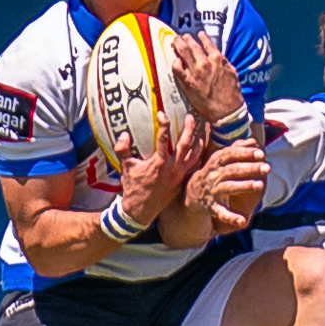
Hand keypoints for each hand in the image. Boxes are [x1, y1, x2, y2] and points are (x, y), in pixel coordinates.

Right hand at [113, 112, 204, 228]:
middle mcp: (173, 168)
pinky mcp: (182, 181)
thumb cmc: (133, 188)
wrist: (140, 211)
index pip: (164, 138)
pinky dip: (198, 156)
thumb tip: (124, 135)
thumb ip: (123, 150)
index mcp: (159, 163)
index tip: (162, 114)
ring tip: (201, 130)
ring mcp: (179, 175)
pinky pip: (194, 166)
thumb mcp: (126, 168)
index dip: (164, 124)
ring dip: (198, 141)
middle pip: (186, 144)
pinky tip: (199, 149)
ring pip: (194, 155)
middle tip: (190, 116)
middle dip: (189, 128)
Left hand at [171, 31, 244, 122]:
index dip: (201, 36)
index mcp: (217, 58)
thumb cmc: (231, 93)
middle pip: (191, 44)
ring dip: (178, 44)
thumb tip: (217, 55)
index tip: (198, 35)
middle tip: (181, 37)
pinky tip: (176, 62)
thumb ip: (223, 61)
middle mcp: (205, 62)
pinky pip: (177, 68)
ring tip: (175, 42)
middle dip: (185, 38)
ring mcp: (195, 72)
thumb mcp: (232, 72)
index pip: (206, 41)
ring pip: (182, 52)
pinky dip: (175, 62)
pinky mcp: (188, 82)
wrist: (226, 111)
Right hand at [185, 141, 268, 231]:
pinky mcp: (212, 207)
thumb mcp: (220, 159)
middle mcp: (213, 176)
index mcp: (216, 162)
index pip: (230, 154)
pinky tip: (243, 221)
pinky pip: (221, 213)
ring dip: (244, 186)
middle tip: (267, 168)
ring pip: (228, 188)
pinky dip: (231, 218)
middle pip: (232, 170)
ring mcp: (212, 192)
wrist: (191, 194)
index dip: (245, 153)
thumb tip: (253, 140)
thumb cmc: (212, 173)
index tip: (261, 154)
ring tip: (260, 185)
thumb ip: (237, 149)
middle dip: (250, 168)